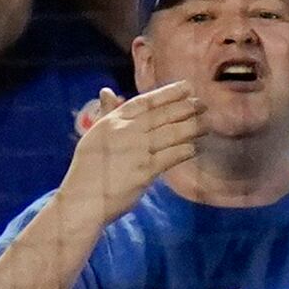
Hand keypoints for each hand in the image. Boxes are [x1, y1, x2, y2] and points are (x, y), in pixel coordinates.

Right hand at [60, 82, 207, 217]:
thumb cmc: (87, 169)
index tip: (187, 87)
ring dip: (191, 128)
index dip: (168, 93)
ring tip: (205, 124)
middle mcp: (126, 132)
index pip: (145, 101)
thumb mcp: (94, 135)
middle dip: (186, 108)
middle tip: (203, 104)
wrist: (83, 200)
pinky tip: (193, 148)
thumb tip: (107, 92)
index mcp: (113, 121)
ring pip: (171, 134)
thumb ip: (106, 113)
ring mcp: (136, 151)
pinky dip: (184, 151)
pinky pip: (171, 156)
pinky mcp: (144, 171)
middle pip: (162, 115)